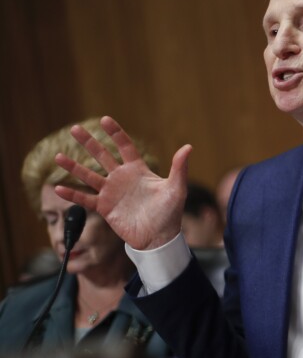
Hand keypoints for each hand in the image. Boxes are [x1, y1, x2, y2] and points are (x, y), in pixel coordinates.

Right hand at [54, 116, 191, 250]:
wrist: (159, 237)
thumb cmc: (170, 213)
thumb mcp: (176, 188)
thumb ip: (179, 168)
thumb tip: (188, 147)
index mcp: (138, 170)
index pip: (125, 147)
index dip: (116, 133)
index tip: (104, 120)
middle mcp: (122, 178)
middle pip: (102, 156)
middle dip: (89, 143)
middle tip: (75, 129)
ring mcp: (112, 192)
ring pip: (88, 176)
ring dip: (73, 167)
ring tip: (58, 156)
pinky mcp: (105, 208)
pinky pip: (85, 199)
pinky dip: (72, 194)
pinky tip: (58, 188)